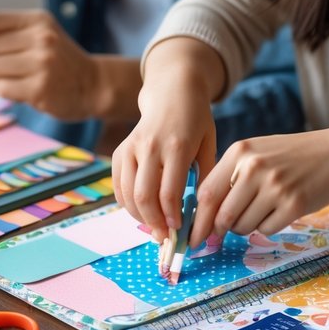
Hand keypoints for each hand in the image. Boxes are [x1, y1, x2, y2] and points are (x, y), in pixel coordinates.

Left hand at [0, 10, 108, 120]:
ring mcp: (42, 62)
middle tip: (9, 72)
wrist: (94, 85)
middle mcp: (42, 37)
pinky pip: (2, 88)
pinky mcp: (40, 88)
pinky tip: (26, 92)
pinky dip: (7, 93)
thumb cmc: (60, 62)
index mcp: (39, 20)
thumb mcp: (42, 35)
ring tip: (20, 81)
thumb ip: (10, 36)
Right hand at [112, 44, 220, 237]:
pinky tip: (141, 212)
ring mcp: (132, 147)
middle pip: (144, 196)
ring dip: (140, 216)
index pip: (169, 191)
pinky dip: (127, 203)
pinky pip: (118, 185)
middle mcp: (151, 146)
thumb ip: (206, 176)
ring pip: (128, 193)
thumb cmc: (196, 121)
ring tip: (154, 227)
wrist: (172, 92)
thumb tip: (204, 213)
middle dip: (154, 222)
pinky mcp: (121, 150)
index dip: (172, 217)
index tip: (178, 230)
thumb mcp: (209, 144)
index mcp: (177, 146)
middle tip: (164, 237)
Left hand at [189, 129, 328, 246]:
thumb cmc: (294, 156)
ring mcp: (274, 186)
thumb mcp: (258, 153)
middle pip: (222, 215)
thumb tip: (205, 216)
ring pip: (243, 226)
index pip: (206, 194)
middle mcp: (254, 168)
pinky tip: (281, 209)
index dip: (197, 220)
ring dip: (247, 227)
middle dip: (219, 231)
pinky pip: (267, 229)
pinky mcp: (294, 204)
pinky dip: (269, 226)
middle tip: (219, 236)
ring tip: (264, 209)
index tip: (192, 236)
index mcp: (239, 152)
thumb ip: (231, 177)